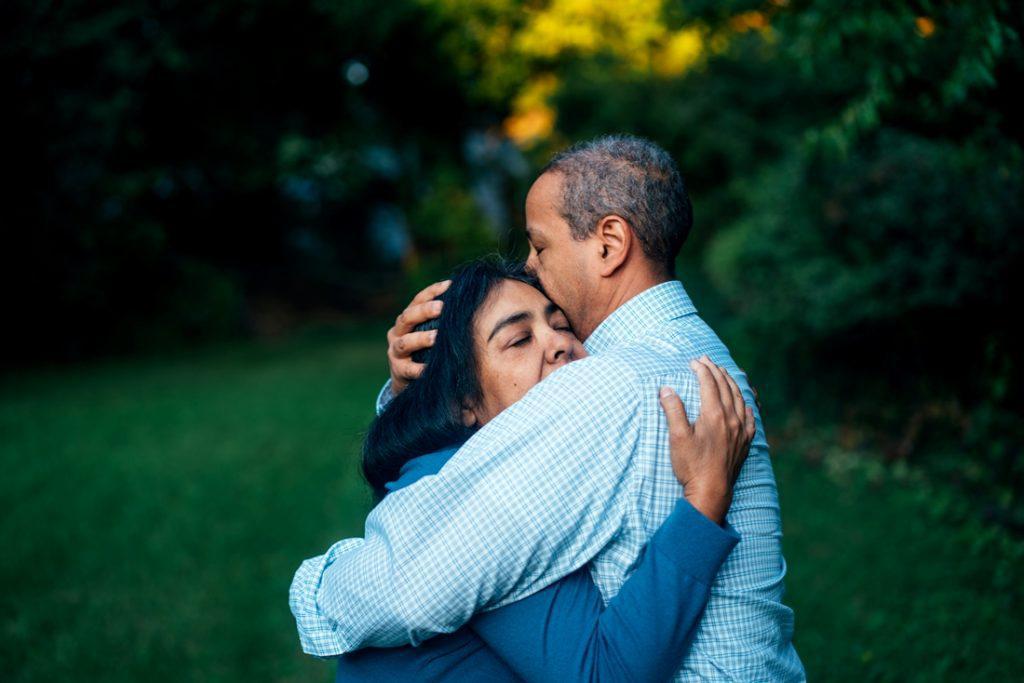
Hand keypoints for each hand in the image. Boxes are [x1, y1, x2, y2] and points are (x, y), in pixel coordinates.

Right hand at [386, 279, 449, 395]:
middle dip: (424, 311)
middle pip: (407, 317)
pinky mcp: (398, 370)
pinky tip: (430, 367)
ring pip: (405, 342)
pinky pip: (408, 369)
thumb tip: (467, 300)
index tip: (450, 285)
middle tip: (442, 307)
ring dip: (421, 338)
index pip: (417, 300)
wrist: (406, 379)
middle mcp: (397, 332)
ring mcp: (395, 351)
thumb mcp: (428, 332)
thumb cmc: (423, 350)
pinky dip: (419, 368)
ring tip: (436, 337)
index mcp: (406, 319)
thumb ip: (440, 320)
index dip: (432, 291)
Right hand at [658, 356, 755, 524]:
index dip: (701, 370)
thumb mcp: (677, 437)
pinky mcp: (745, 442)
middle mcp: (731, 419)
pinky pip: (751, 418)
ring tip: (724, 373)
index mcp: (714, 415)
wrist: (711, 491)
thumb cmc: (692, 466)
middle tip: (706, 361)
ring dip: (731, 383)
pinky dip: (747, 405)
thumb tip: (666, 389)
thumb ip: (673, 410)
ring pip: (739, 399)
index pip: (709, 384)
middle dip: (715, 371)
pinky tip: (746, 404)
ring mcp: (741, 431)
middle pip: (725, 387)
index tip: (694, 362)